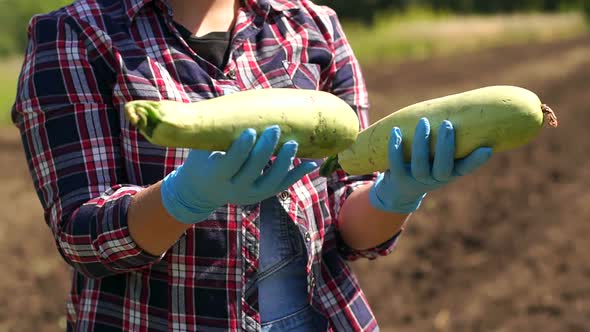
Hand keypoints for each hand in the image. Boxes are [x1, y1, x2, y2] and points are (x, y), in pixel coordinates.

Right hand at [161, 125, 317, 223]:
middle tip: (275, 128)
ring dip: (284, 162)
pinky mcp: (263, 195)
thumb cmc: (202, 159)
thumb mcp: (200, 146)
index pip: (231, 163)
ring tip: (293, 143)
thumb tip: (229, 95)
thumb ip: (214, 128)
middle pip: (254, 170)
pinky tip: (312, 162)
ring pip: (272, 181)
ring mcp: (251, 194)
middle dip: (265, 150)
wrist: (202, 190)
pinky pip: (283, 185)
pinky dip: (298, 174)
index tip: (251, 131)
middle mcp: (234, 189)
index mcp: (216, 175)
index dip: (242, 149)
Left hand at [369, 118, 492, 213]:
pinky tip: (396, 130)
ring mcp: (417, 181)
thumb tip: (464, 104)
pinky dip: (396, 147)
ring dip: (422, 143)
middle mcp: (436, 179)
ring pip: (420, 165)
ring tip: (424, 121)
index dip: (476, 161)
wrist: (401, 189)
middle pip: (443, 167)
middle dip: (446, 146)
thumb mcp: (440, 154)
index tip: (487, 149)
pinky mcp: (399, 179)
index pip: (466, 168)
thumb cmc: (427, 162)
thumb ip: (449, 136)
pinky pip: (396, 164)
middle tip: (448, 123)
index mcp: (451, 172)